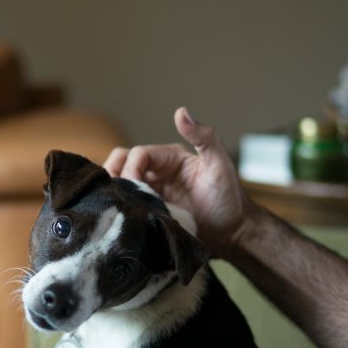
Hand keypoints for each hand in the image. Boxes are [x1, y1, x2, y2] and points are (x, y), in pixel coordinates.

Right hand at [103, 107, 253, 256]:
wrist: (232, 235)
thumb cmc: (229, 198)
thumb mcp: (219, 164)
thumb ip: (204, 137)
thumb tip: (180, 112)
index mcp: (169, 157)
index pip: (138, 154)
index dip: (131, 168)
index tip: (134, 187)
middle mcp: (157, 172)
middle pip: (122, 164)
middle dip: (115, 175)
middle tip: (115, 194)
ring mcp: (152, 193)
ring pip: (121, 185)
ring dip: (116, 192)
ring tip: (117, 206)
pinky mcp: (150, 212)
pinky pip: (129, 206)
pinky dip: (121, 208)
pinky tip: (122, 217)